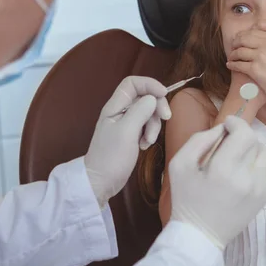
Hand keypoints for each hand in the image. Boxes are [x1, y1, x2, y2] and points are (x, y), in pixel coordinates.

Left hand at [85, 76, 171, 207]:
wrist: (100, 182)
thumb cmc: (110, 158)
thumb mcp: (127, 132)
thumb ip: (140, 112)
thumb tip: (153, 98)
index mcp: (115, 107)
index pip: (133, 83)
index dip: (150, 84)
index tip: (164, 95)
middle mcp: (120, 112)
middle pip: (144, 97)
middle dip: (156, 107)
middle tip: (165, 120)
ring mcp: (125, 124)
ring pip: (147, 113)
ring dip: (153, 125)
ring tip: (147, 141)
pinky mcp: (130, 136)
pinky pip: (146, 126)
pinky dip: (149, 134)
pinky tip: (144, 146)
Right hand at [169, 116, 265, 249]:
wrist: (201, 234)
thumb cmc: (187, 199)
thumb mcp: (179, 165)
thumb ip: (199, 140)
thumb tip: (222, 129)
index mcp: (223, 169)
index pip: (244, 134)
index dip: (236, 123)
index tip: (226, 125)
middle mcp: (246, 177)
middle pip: (254, 141)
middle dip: (240, 136)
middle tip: (226, 144)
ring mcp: (260, 188)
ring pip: (265, 151)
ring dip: (251, 148)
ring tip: (237, 156)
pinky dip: (265, 159)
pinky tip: (251, 165)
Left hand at [227, 29, 265, 105]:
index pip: (255, 32)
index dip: (245, 34)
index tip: (241, 38)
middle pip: (245, 38)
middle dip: (236, 42)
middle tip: (233, 46)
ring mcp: (261, 57)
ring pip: (240, 51)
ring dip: (233, 54)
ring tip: (231, 57)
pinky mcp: (255, 69)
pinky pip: (238, 64)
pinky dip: (232, 64)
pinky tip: (230, 65)